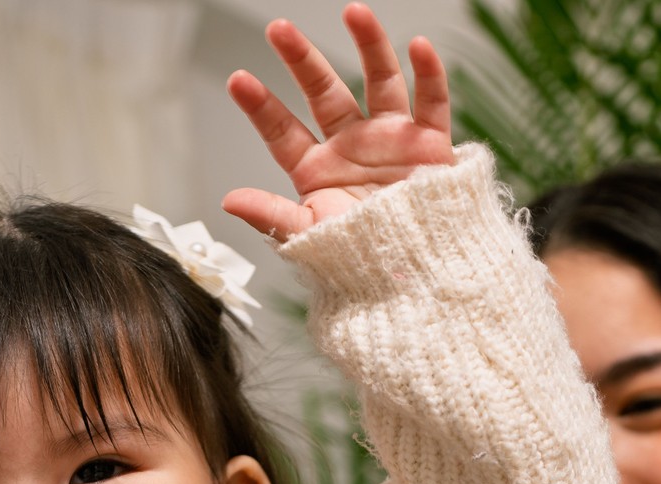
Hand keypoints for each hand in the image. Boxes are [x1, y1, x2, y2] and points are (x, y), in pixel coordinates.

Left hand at [223, 3, 452, 241]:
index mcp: (317, 169)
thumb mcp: (310, 237)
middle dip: (303, 61)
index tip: (238, 81)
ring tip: (354, 11)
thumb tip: (228, 200)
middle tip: (279, 29)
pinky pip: (432, 102)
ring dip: (369, 45)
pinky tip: (418, 46)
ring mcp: (391, 140)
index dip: (261, 107)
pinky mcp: (430, 144)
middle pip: (325, 92)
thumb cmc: (361, 260)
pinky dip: (429, 74)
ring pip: (380, 81)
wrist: (417, 279)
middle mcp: (352, 146)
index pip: (282, 131)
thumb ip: (271, 215)